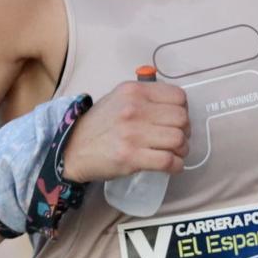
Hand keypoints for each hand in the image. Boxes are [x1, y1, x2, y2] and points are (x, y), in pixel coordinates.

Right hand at [60, 76, 189, 183]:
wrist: (72, 148)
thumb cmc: (100, 125)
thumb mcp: (119, 98)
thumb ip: (145, 97)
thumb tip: (176, 106)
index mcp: (134, 91)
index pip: (178, 96)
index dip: (183, 110)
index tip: (177, 120)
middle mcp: (134, 109)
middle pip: (182, 119)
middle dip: (185, 132)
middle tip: (177, 140)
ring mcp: (133, 134)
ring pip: (178, 140)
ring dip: (182, 150)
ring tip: (174, 153)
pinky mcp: (131, 157)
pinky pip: (168, 161)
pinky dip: (177, 166)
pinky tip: (172, 166)